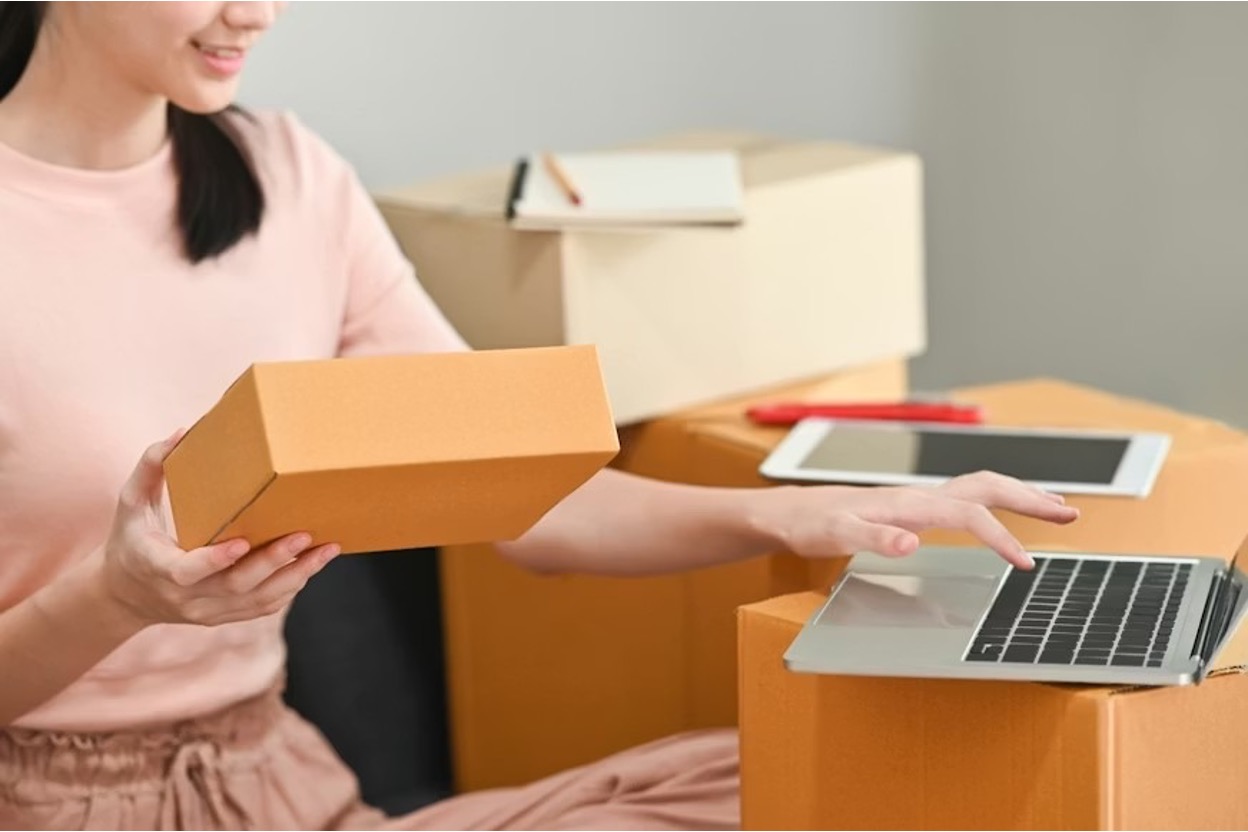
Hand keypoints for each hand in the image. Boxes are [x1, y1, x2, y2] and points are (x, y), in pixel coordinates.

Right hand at [92, 431, 341, 626]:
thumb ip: (151, 466)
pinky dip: (290, 587)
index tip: (242, 542)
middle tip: (304, 535)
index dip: (215, 560)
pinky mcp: (224, 617)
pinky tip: (313, 564)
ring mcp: (207, 611)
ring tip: (327, 550)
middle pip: (236, 586)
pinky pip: (262, 607)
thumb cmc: (131, 539)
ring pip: (257, 600)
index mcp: (158, 567)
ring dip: (296, 576)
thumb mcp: (130, 503)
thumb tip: (183, 432)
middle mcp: (186, 596)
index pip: (187, 571)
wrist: (126, 595)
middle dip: (273, 561)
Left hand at [756, 470, 1078, 568]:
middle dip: (1031, 498)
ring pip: (979, 488)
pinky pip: (965, 499)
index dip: (1002, 537)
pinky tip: (998, 517)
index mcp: (910, 502)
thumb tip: (911, 542)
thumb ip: (872, 539)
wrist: (786, 512)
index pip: (970, 514)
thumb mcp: (836, 537)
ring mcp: (916, 500)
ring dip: (1019, 495)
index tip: (1026, 565)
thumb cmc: (809, 525)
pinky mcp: (910, 507)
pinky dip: (994, 504)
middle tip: (1071, 515)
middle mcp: (919, 496)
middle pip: (987, 486)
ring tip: (1055, 507)